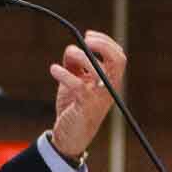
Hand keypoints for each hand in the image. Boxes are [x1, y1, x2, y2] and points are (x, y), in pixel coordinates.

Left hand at [49, 30, 125, 161]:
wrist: (70, 136)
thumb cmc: (74, 107)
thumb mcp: (76, 81)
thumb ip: (76, 65)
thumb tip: (72, 48)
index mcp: (110, 81)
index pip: (118, 56)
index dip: (105, 42)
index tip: (88, 35)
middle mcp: (109, 88)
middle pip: (117, 60)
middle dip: (102, 45)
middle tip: (85, 39)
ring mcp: (99, 97)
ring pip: (97, 68)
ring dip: (80, 56)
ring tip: (65, 57)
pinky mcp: (85, 105)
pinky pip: (77, 84)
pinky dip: (63, 73)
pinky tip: (53, 70)